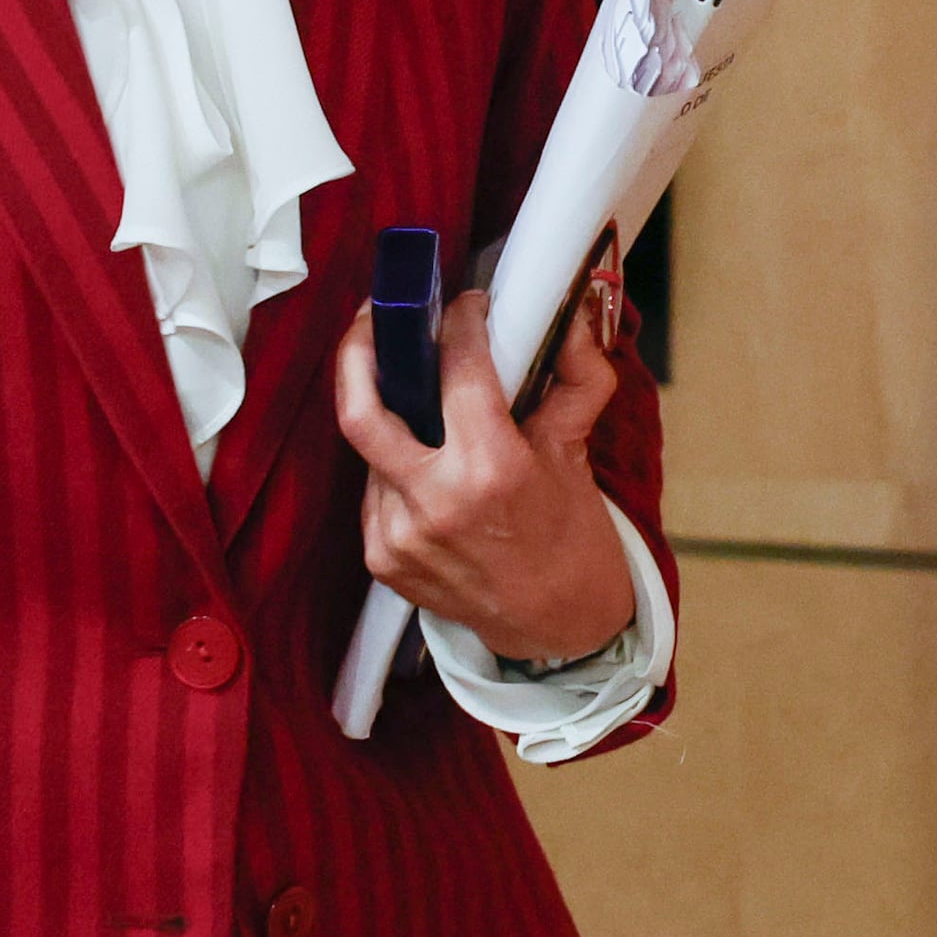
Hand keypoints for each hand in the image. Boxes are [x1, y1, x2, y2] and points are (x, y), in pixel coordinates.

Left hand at [334, 260, 635, 666]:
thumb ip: (575, 379)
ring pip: (368, 448)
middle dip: (360, 348)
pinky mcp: (381, 560)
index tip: (466, 308)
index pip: (457, 368)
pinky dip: (393, 465)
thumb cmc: (572, 540)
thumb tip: (570, 316)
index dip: (461, 323)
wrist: (558, 628)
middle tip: (375, 317)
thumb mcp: (577, 454)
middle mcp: (435, 503)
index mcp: (492, 470)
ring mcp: (400, 536)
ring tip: (417, 399)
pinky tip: (424, 463)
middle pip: (361, 407)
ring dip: (390, 414)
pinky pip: (373, 490)